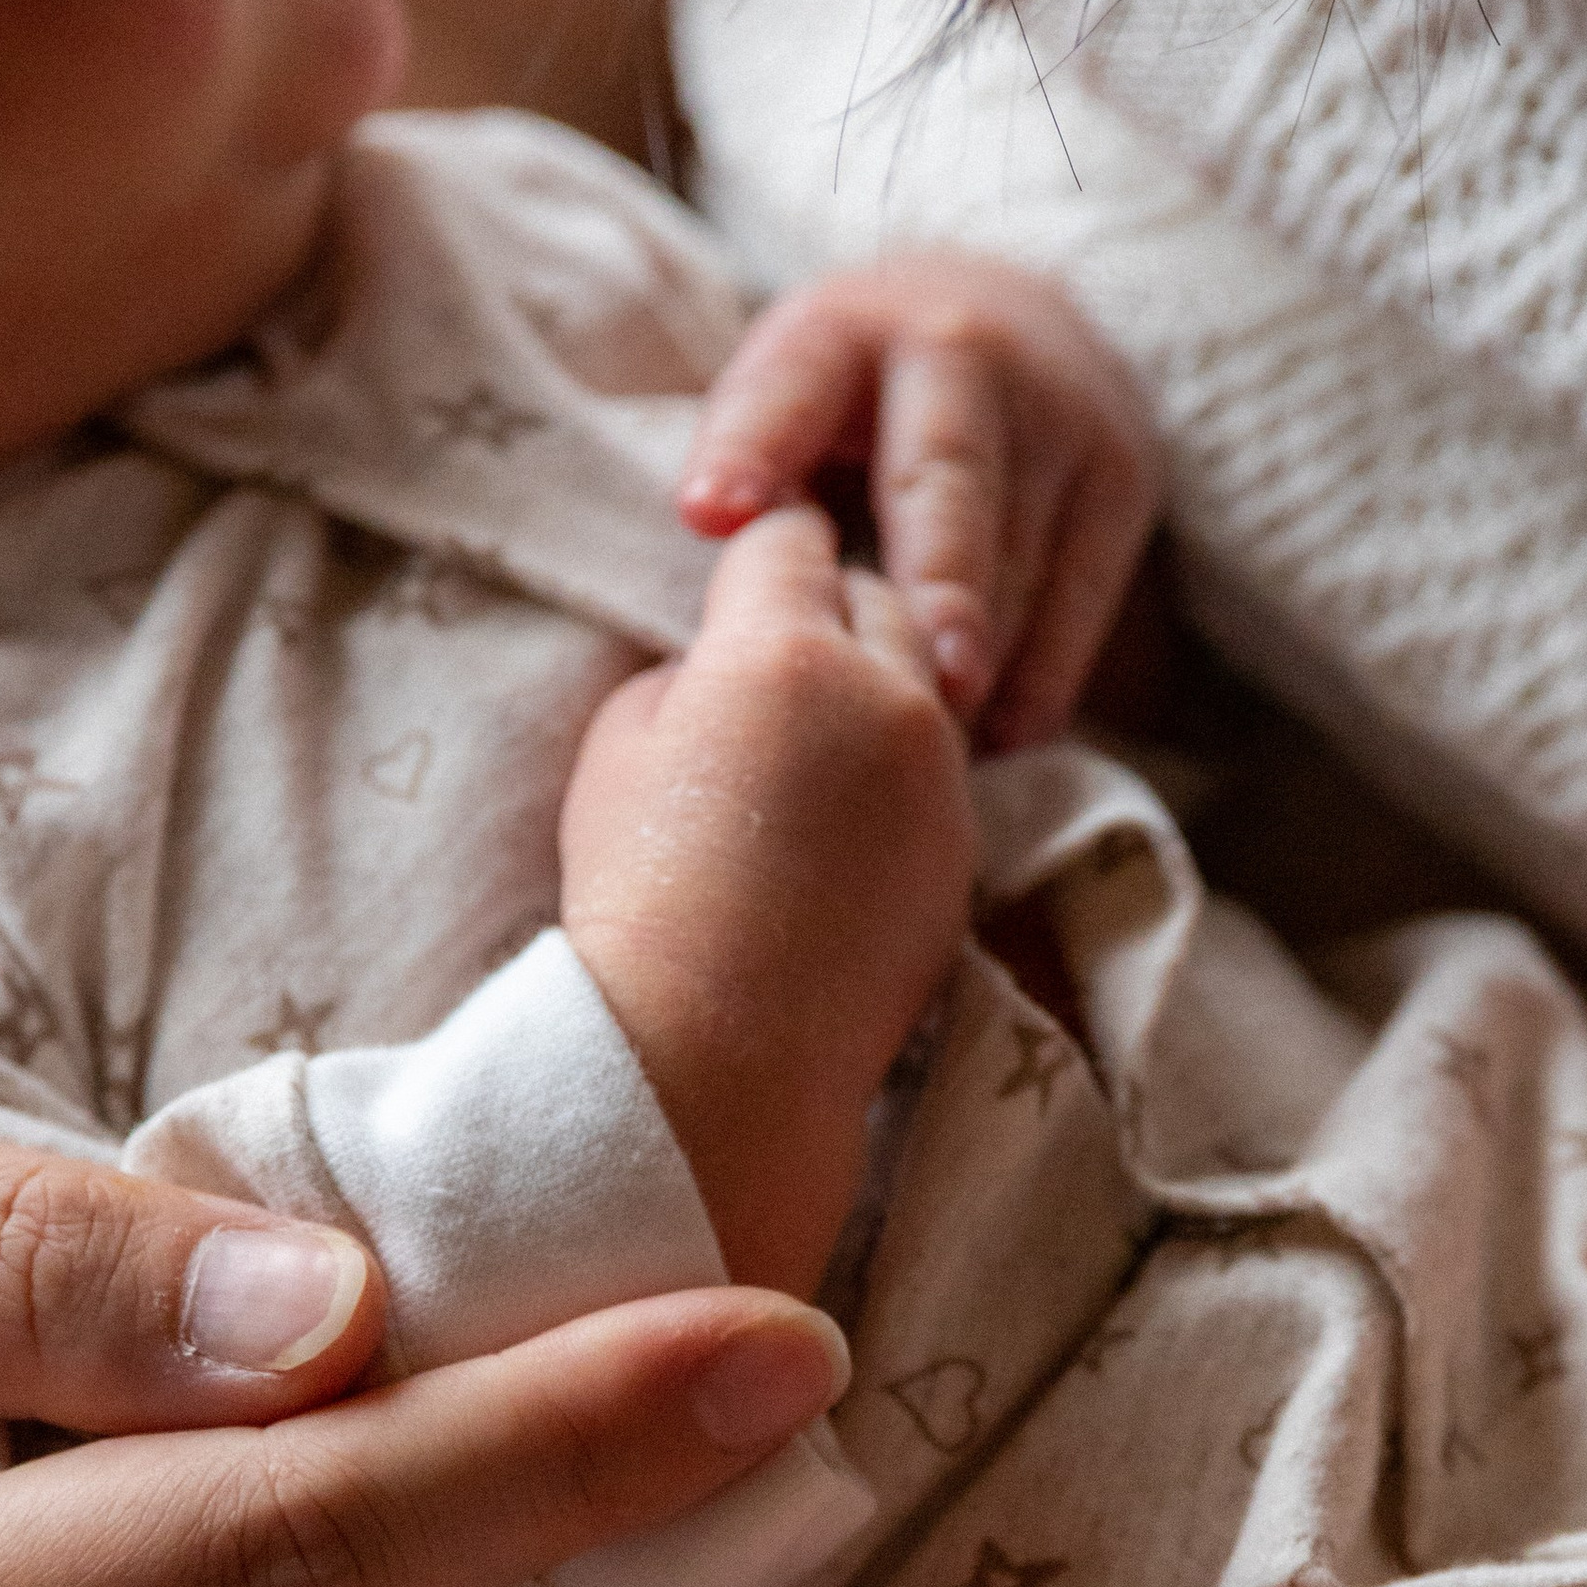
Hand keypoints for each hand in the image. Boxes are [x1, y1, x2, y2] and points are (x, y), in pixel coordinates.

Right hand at [561, 503, 977, 1295]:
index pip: (791, 536)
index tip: (746, 560)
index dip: (760, 544)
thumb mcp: (621, 746)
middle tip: (780, 636)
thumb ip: (689, 674)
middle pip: (878, 591)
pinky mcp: (965, 850)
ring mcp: (941, 777)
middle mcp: (887, 695)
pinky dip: (901, 768)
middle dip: (830, 600)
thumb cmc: (640, 894)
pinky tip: (844, 813)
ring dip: (878, 680)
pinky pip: (939, 771)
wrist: (717, 1049)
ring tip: (816, 724)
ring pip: (924, 678)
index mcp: (785, 651)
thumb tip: (731, 665)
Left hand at [678, 253, 1162, 751]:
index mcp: (846, 331)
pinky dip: (1042, 677)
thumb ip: (753, 464)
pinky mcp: (1122, 477)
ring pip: (1021, 555)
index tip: (708, 514)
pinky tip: (1002, 740)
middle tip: (931, 679)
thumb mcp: (795, 398)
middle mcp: (961, 354)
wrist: (1021, 324)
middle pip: (944, 481)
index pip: (792, 387)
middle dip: (939, 582)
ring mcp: (1058, 414)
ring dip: (982, 659)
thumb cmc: (864, 399)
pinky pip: (1083, 595)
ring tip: (938, 749)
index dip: (750, 448)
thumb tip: (716, 548)